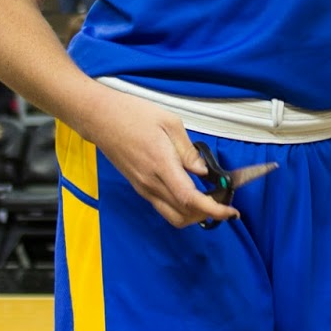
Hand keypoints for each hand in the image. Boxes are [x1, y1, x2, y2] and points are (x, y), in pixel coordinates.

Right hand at [83, 90, 238, 228]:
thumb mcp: (169, 122)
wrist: (100, 118)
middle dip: (208, 214)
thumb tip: (203, 171)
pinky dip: (181, 207)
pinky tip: (191, 192)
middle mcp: (150, 183)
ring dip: (194, 214)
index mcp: (161, 165)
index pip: (190, 199)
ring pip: (173, 215)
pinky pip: (163, 206)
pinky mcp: (139, 187)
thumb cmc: (132, 114)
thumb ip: (188, 151)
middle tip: (224, 200)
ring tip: (210, 198)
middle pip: (184, 214)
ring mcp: (143, 188)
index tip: (230, 211)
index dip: (213, 209)